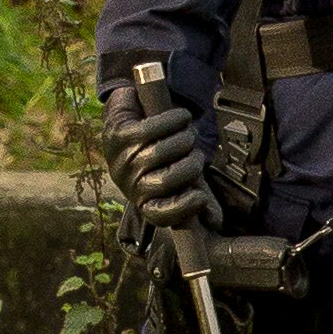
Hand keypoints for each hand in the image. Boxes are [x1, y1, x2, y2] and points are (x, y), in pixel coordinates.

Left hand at [101, 75, 214, 230]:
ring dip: (185, 139)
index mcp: (143, 198)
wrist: (134, 112)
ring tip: (188, 134)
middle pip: (166, 181)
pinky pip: (152, 129)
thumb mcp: (180, 176)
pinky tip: (183, 116)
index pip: (158, 215)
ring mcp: (120, 158)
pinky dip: (174, 119)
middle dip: (191, 165)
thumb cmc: (162, 150)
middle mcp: (128, 182)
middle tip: (195, 154)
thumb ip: (198, 196)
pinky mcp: (118, 133)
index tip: (200, 197)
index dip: (182, 209)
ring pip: (162, 153)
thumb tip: (215, 221)